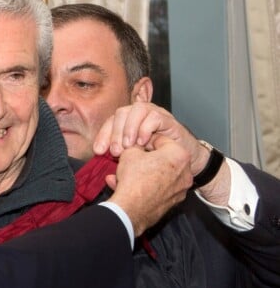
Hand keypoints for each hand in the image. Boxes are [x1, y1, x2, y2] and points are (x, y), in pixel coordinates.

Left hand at [93, 102, 225, 180]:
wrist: (187, 163)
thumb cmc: (159, 164)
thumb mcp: (135, 165)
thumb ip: (122, 168)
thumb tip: (108, 177)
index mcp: (127, 123)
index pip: (110, 123)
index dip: (102, 136)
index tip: (98, 151)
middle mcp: (139, 116)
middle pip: (120, 113)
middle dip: (114, 132)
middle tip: (114, 151)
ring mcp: (154, 115)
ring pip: (136, 110)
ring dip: (129, 128)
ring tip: (128, 146)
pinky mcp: (168, 119)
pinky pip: (154, 116)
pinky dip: (145, 128)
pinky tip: (143, 143)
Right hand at [108, 135, 192, 236]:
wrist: (131, 209)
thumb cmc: (134, 179)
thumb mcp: (130, 152)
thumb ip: (136, 146)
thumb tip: (136, 148)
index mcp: (179, 154)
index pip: (161, 140)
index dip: (146, 141)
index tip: (137, 145)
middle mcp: (186, 172)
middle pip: (164, 158)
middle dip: (148, 158)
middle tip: (134, 159)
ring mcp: (181, 189)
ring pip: (161, 175)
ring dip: (146, 173)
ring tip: (128, 175)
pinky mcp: (173, 202)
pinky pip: (159, 189)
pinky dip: (148, 187)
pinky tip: (131, 187)